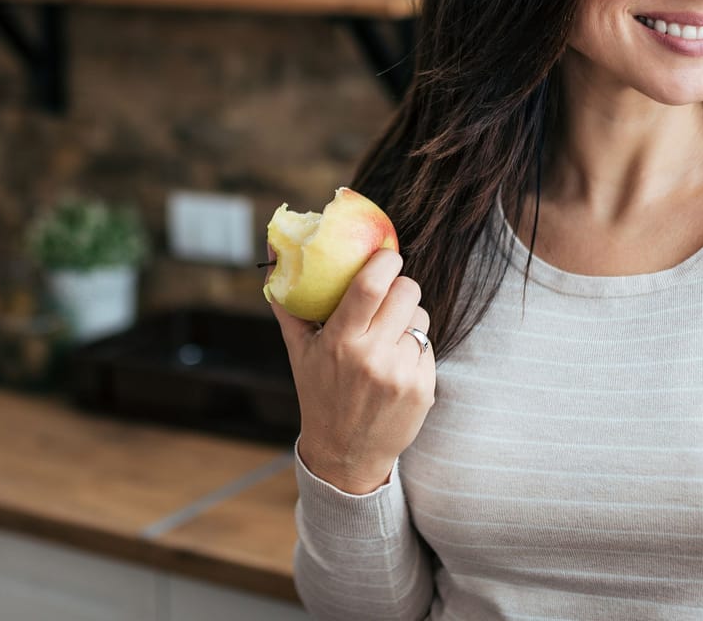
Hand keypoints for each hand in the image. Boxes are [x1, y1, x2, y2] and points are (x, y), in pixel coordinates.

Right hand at [269, 248, 435, 494]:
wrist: (346, 454)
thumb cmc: (319, 393)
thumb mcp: (298, 350)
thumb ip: (289, 301)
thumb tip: (275, 249)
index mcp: (339, 342)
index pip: (370, 286)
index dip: (385, 261)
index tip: (387, 255)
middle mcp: (372, 357)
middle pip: (406, 293)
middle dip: (401, 285)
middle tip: (390, 293)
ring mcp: (401, 374)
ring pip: (421, 318)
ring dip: (408, 319)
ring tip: (388, 337)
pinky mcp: (423, 388)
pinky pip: (428, 346)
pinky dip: (415, 349)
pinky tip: (396, 366)